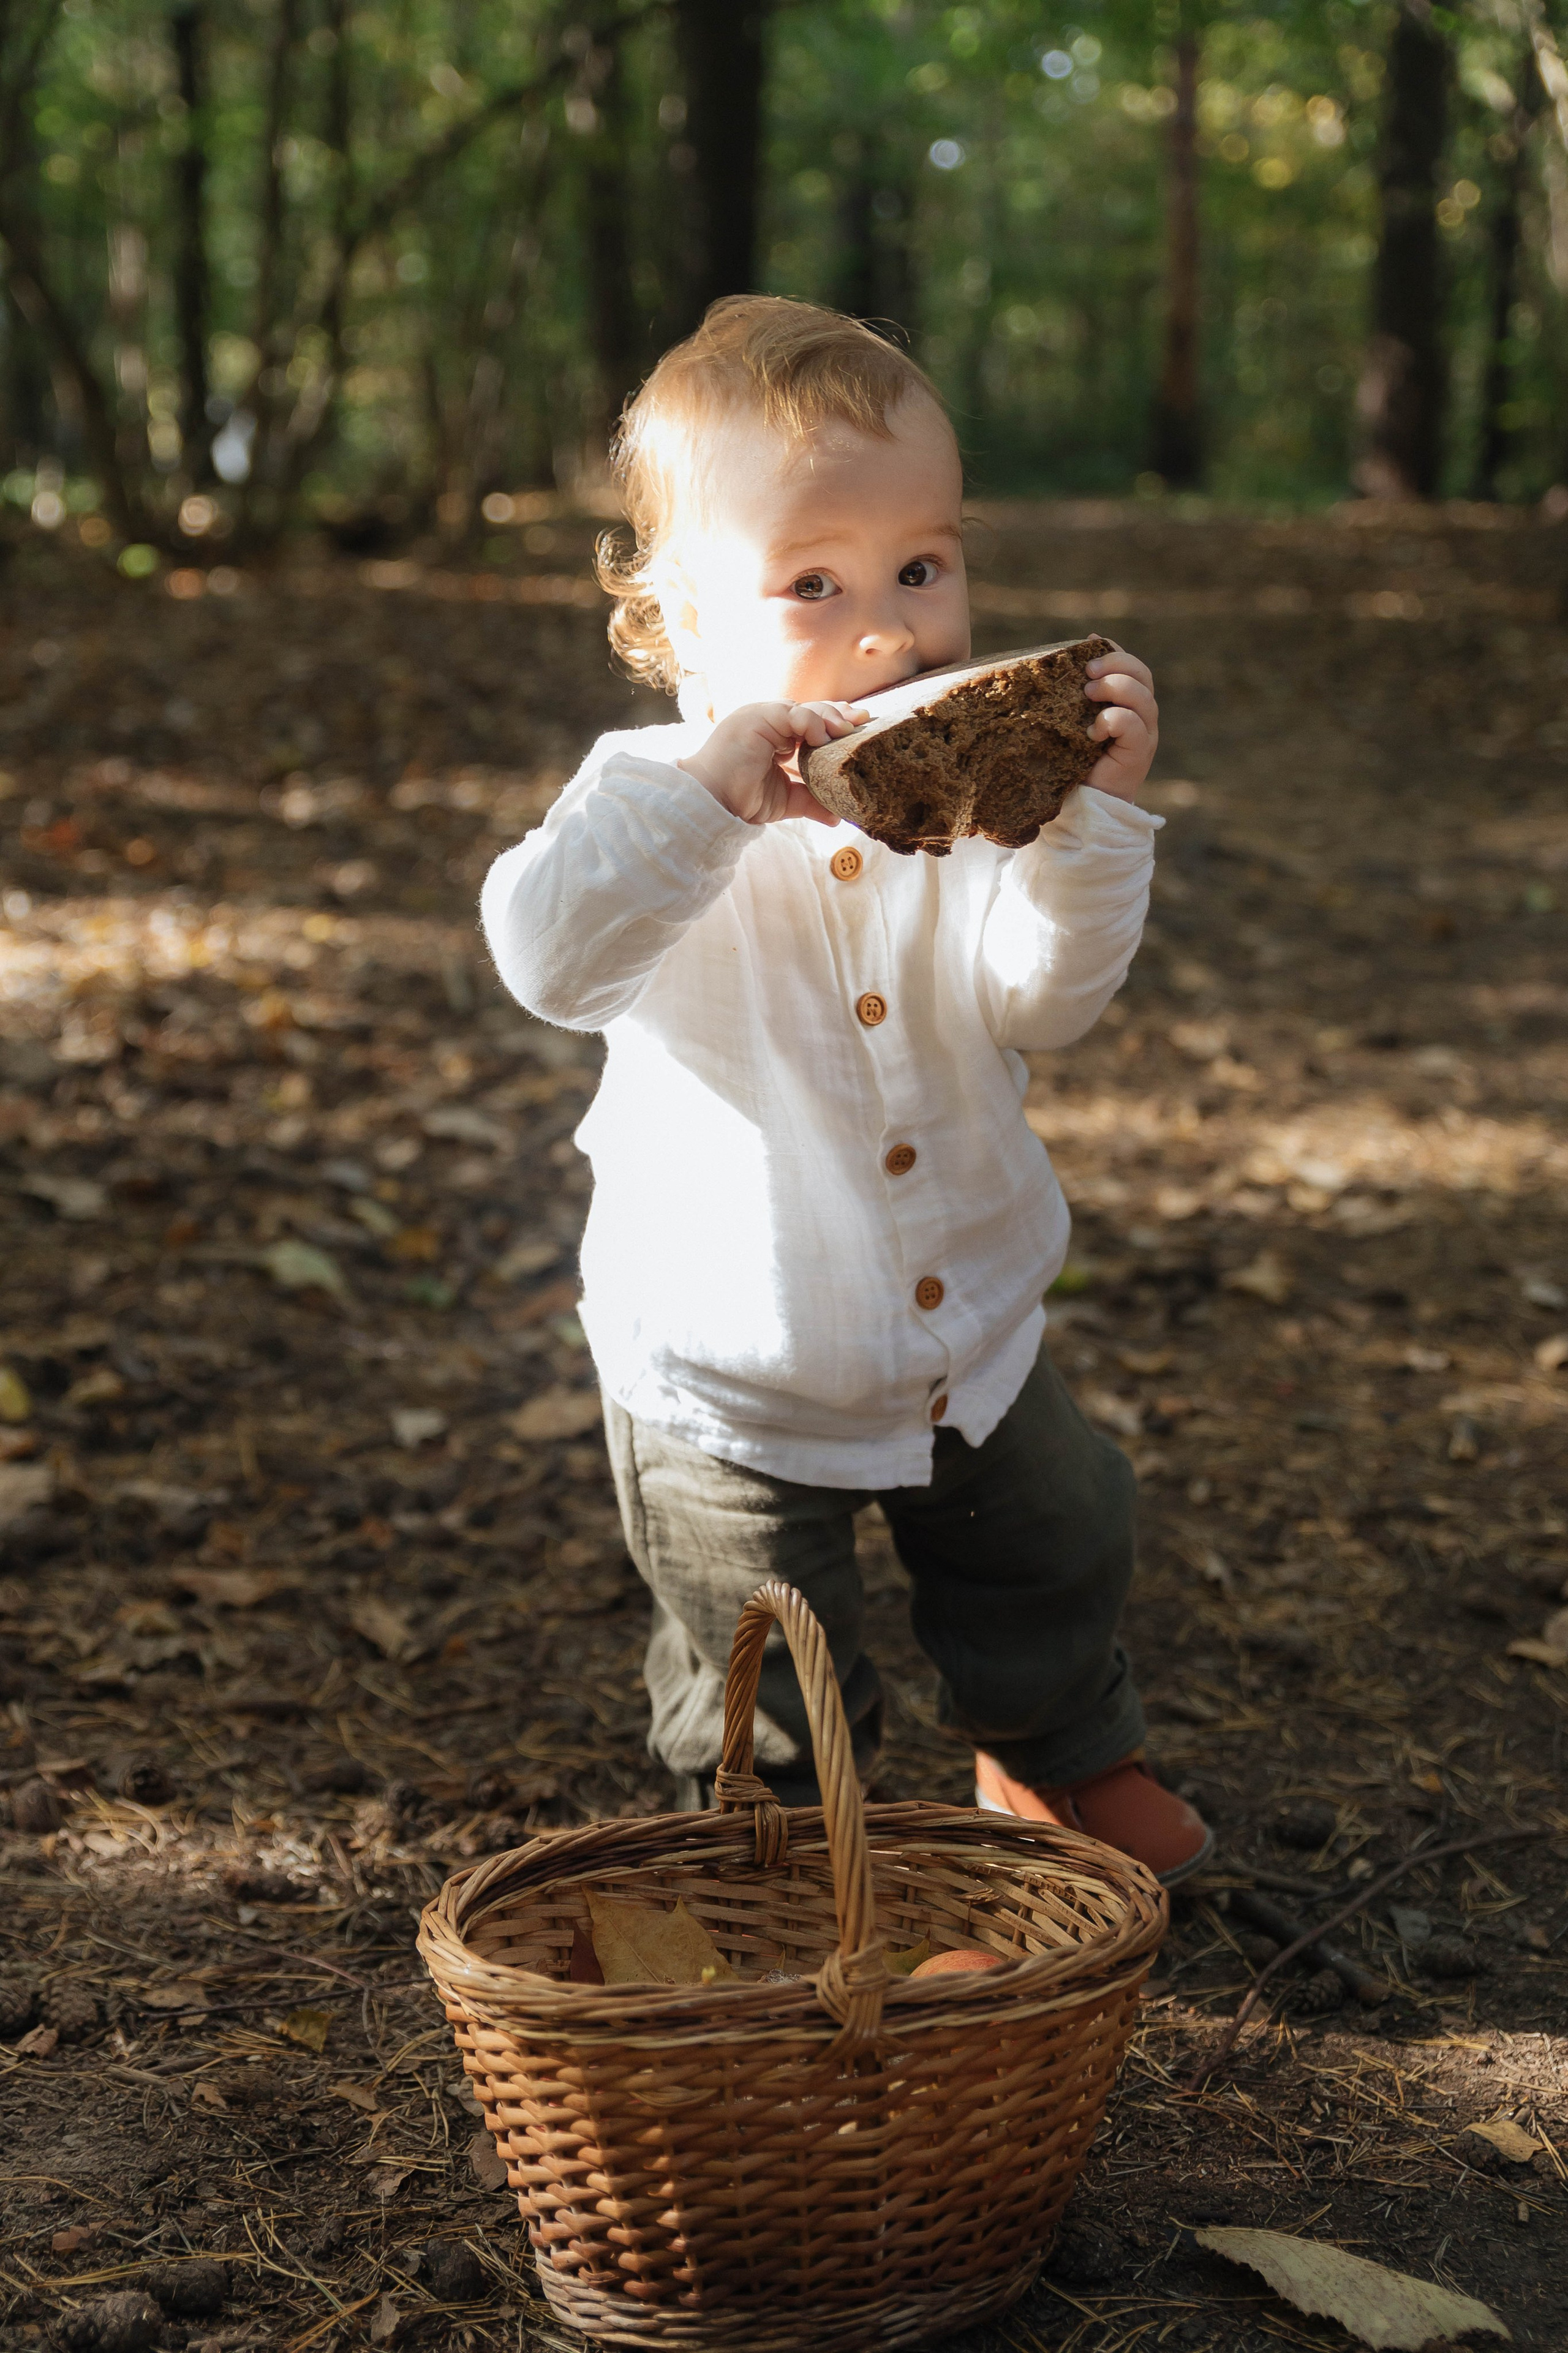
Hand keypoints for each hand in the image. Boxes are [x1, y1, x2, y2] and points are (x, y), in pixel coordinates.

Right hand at [678, 700, 866, 826]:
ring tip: (847, 731)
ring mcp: (762, 716)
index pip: (811, 724)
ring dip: (830, 718)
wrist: (713, 802)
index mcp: (775, 736)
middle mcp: (769, 722)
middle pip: (812, 710)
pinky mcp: (758, 716)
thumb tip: (838, 817)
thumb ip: (811, 800)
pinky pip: (794, 713)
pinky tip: (824, 737)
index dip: (835, 725)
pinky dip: (812, 723)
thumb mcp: (785, 799)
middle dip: (839, 714)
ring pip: (806, 708)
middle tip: (862, 720)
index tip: (858, 731)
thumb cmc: (740, 798)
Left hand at [1083, 646, 1157, 802]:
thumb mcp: (1073, 716)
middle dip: (1116, 665)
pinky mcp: (1138, 753)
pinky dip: (1112, 721)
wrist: (1082, 802)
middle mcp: (1142, 715)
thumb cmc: (1073, 757)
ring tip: (1088, 695)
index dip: (1115, 651)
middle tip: (1087, 673)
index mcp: (1129, 702)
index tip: (1089, 645)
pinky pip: (1134, 726)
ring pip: (1143, 697)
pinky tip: (1091, 731)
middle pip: (1143, 675)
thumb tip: (1085, 641)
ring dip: (1115, 688)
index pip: (1132, 666)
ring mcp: (1144, 734)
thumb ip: (1079, 688)